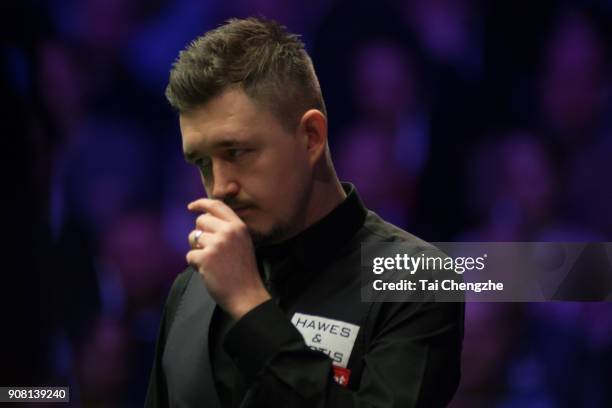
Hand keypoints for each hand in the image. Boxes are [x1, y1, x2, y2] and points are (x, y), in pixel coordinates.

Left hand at [186, 198, 270, 319]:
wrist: (247, 295)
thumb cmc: (243, 272)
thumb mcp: (242, 243)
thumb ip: (227, 230)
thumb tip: (202, 220)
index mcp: (238, 226)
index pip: (216, 205)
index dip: (201, 203)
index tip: (191, 206)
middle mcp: (228, 231)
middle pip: (201, 221)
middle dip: (199, 233)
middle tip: (208, 249)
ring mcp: (217, 244)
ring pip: (193, 237)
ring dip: (197, 250)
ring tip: (211, 262)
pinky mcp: (206, 257)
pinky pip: (190, 255)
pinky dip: (195, 264)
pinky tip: (208, 271)